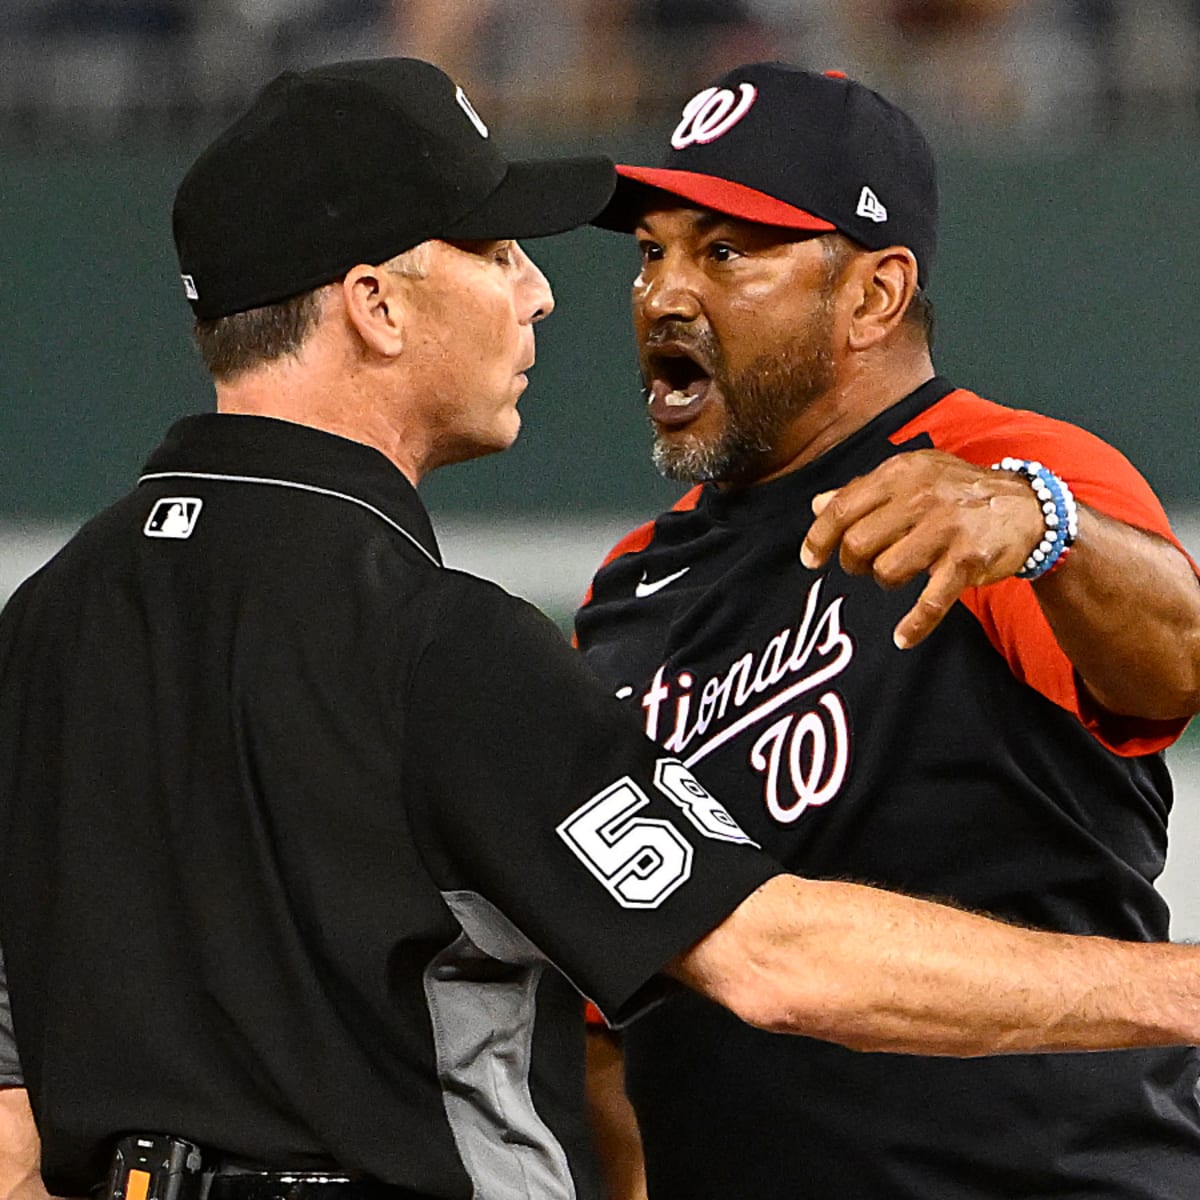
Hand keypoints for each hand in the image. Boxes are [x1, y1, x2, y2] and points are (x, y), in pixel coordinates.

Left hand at [799, 449, 1043, 648]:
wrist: (1027, 508)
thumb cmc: (958, 493)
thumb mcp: (912, 477)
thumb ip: (864, 491)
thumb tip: (817, 505)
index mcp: (901, 474)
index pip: (842, 507)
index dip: (819, 538)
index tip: (810, 560)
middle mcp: (921, 497)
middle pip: (858, 544)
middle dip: (853, 564)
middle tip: (865, 567)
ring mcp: (946, 529)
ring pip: (886, 572)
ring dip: (885, 581)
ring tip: (899, 575)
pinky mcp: (968, 561)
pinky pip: (930, 602)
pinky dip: (914, 625)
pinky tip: (902, 637)